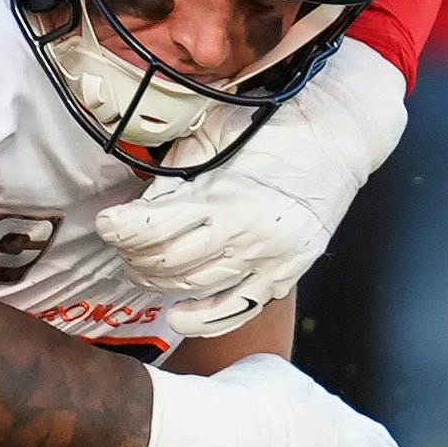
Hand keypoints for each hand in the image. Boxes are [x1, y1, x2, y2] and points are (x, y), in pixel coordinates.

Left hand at [100, 42, 407, 338]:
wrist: (340, 136)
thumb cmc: (275, 126)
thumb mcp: (215, 134)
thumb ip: (176, 174)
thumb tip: (141, 207)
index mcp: (223, 195)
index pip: (152, 228)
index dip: (119, 229)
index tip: (107, 223)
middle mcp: (245, 234)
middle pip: (168, 264)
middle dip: (134, 255)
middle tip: (124, 243)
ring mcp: (268, 260)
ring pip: (195, 288)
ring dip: (160, 281)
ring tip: (145, 267)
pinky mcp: (285, 275)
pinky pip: (237, 310)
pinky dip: (203, 320)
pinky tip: (179, 315)